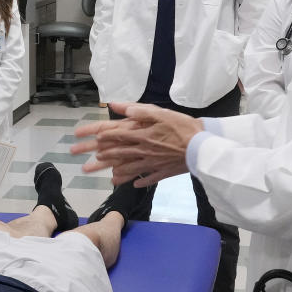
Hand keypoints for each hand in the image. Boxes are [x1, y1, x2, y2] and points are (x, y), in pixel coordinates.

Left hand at [70, 102, 200, 185]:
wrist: (201, 147)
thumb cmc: (182, 127)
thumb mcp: (160, 113)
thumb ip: (139, 110)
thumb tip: (119, 106)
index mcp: (142, 135)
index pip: (117, 136)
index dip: (103, 137)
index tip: (93, 139)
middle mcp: (144, 151)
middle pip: (119, 155)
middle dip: (103, 158)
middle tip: (90, 162)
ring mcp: (152, 163)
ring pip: (131, 169)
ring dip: (118, 173)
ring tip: (109, 177)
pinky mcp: (163, 172)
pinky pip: (149, 178)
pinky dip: (141, 181)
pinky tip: (135, 184)